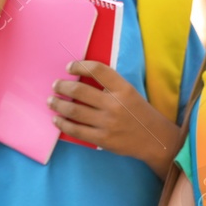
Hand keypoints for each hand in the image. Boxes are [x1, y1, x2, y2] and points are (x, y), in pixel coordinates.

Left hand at [50, 62, 182, 172]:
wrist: (155, 139)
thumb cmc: (139, 113)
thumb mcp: (129, 92)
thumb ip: (109, 84)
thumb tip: (79, 76)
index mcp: (123, 88)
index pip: (97, 70)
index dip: (80, 65)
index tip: (69, 67)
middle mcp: (114, 104)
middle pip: (79, 90)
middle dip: (62, 85)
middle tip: (55, 85)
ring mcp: (108, 123)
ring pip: (73, 110)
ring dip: (57, 104)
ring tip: (51, 100)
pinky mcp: (102, 139)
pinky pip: (76, 130)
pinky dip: (62, 123)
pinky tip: (57, 119)